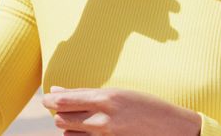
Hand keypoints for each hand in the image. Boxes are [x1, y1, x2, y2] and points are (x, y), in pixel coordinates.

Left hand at [42, 86, 202, 134]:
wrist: (173, 130)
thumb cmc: (146, 106)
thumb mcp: (118, 93)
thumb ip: (85, 93)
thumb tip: (55, 90)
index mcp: (106, 99)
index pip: (63, 101)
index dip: (50, 100)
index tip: (47, 99)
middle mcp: (104, 120)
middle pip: (61, 119)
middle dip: (61, 114)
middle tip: (69, 109)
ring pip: (68, 135)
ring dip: (71, 128)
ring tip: (86, 120)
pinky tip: (91, 132)